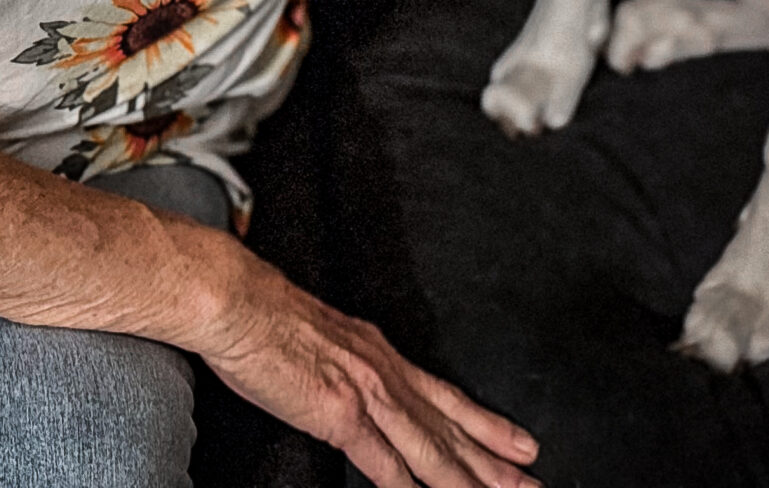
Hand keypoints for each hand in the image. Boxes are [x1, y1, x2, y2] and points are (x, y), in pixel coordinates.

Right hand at [198, 257, 540, 486]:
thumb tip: (355, 393)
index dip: (485, 424)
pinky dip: (409, 487)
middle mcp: (383, 372)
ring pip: (430, 449)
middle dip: (494, 460)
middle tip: (532, 481)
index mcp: (379, 353)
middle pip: (450, 428)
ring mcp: (366, 394)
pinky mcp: (339, 414)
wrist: (236, 300)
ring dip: (469, 480)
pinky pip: (383, 463)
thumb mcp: (324, 338)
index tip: (518, 443)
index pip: (445, 397)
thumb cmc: (264, 317)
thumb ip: (348, 368)